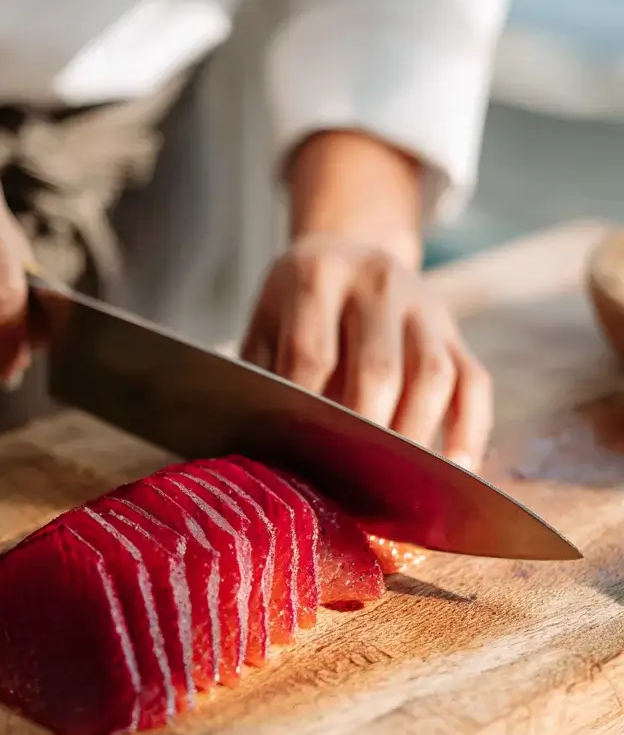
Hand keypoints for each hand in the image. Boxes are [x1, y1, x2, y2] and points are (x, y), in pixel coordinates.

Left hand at [241, 242, 492, 471]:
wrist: (347, 250)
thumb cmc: (294, 307)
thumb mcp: (264, 325)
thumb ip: (262, 379)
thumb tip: (264, 452)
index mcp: (318, 277)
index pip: (313, 354)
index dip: (307, 411)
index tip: (301, 460)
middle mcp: (377, 283)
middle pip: (378, 368)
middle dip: (365, 433)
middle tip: (352, 484)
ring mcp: (424, 306)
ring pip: (433, 376)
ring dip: (416, 435)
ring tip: (399, 484)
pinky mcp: (455, 331)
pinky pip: (473, 382)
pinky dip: (470, 429)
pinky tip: (455, 470)